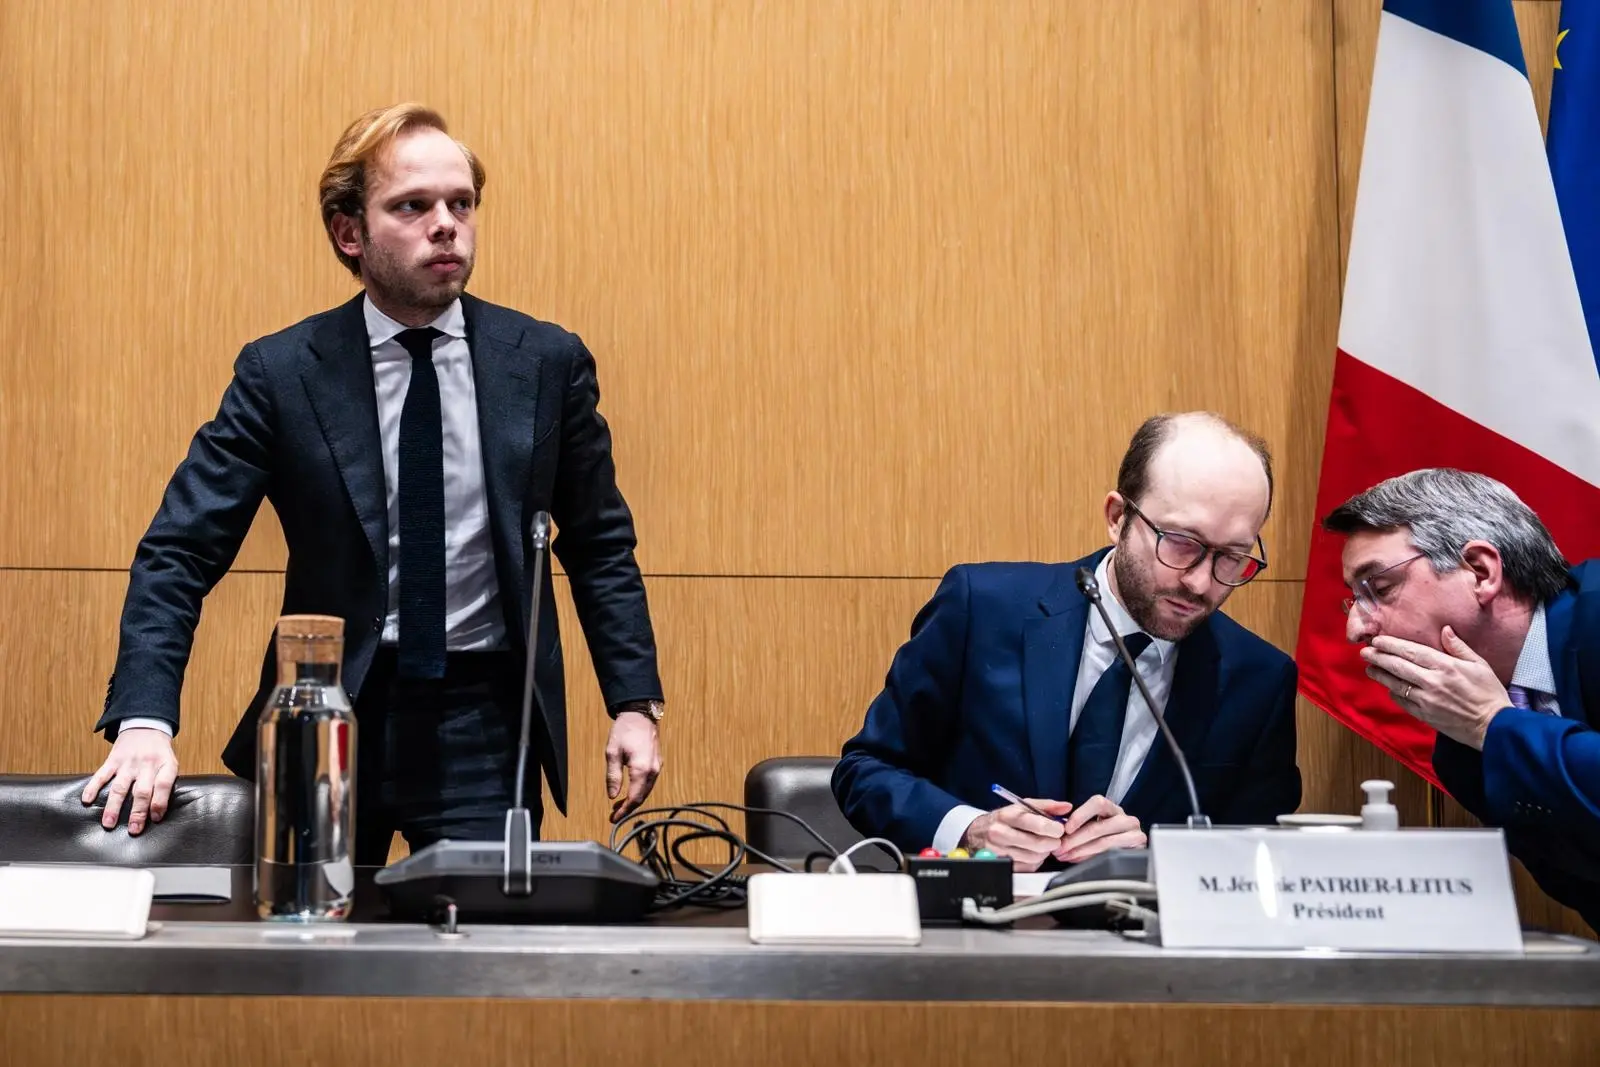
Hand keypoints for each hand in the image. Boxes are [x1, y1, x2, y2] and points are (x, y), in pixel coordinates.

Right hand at [82, 728, 178, 834]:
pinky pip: (101, 774)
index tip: (155, 819)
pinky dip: (93, 787)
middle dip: (137, 812)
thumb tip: (158, 813)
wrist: (146, 726)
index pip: (163, 785)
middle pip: (141, 791)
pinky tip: (87, 800)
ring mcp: (128, 763)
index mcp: (165, 765)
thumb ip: (165, 785)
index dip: (160, 803)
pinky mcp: (113, 760)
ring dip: (113, 806)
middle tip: (133, 829)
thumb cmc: (160, 753)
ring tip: (108, 824)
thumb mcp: (170, 764)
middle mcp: (146, 764)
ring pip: (120, 787)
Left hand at [605, 711, 661, 822]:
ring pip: (646, 791)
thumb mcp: (612, 753)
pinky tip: (629, 791)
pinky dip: (639, 791)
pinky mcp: (657, 763)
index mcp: (641, 769)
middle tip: (614, 814)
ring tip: (618, 804)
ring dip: (633, 800)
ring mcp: (657, 767)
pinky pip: (649, 783)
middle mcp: (653, 770)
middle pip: (642, 797)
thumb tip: (612, 796)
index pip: (634, 798)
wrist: (640, 714)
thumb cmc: (625, 730)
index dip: (624, 811)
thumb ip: (613, 776)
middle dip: (628, 808)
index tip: (614, 818)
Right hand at [960, 799, 1070, 871]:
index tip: (1059, 829)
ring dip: (1043, 853)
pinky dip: (1034, 862)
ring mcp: (999, 851)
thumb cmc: (1004, 819)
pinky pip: (1027, 867)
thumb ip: (1045, 806)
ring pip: (1034, 857)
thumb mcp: (1021, 807)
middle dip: (1052, 842)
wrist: (976, 833)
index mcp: (1007, 815)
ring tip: (1041, 845)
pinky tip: (1031, 853)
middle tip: (1055, 839)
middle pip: (1037, 844)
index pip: (1037, 823)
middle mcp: (1000, 833)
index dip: (1054, 828)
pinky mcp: (1001, 864)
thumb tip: (1066, 807)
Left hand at [1051, 795, 1145, 862]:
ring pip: (1105, 842)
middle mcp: (1125, 818)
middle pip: (1099, 826)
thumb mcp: (1088, 827)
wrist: (1126, 857)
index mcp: (1111, 808)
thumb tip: (1057, 828)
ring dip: (1082, 850)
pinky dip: (1093, 858)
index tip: (1066, 828)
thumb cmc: (1102, 839)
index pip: (1098, 802)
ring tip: (1068, 856)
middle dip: (1075, 839)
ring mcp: (1133, 833)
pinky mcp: (1137, 849)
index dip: (1081, 815)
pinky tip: (1082, 860)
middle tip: (1061, 848)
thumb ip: (1075, 825)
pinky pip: (1113, 854)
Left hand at [1361, 628, 1509, 749]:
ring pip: (1396, 684)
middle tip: (1365, 652)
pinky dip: (1394, 693)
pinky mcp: (1424, 715)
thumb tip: (1445, 630)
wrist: (1493, 726)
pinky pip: (1403, 701)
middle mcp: (1432, 681)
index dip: (1391, 645)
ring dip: (1380, 675)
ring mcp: (1426, 699)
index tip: (1377, 640)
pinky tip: (1388, 688)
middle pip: (1398, 666)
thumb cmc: (1489, 693)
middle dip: (1378, 657)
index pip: (1411, 651)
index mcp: (1446, 666)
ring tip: (1370, 668)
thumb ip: (1459, 647)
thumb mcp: (1479, 664)